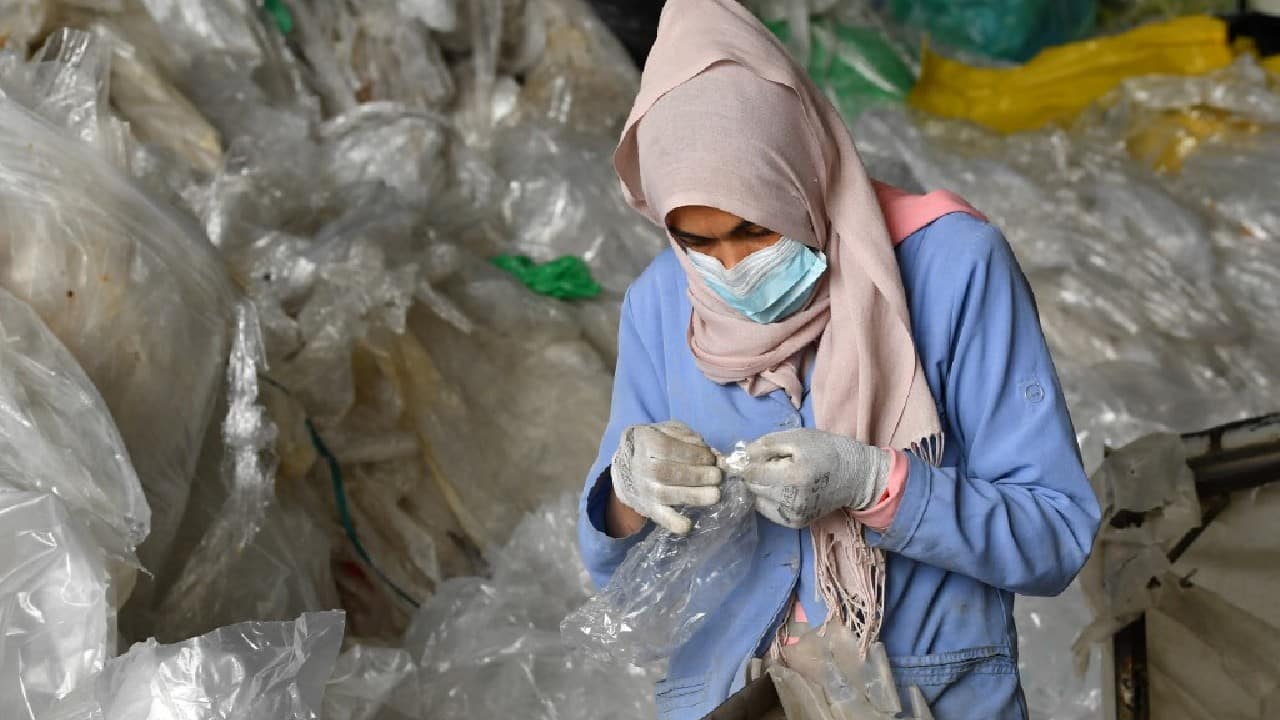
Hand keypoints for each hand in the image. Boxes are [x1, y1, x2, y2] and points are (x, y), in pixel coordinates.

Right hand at [611, 421, 722, 534]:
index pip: (667, 448)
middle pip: (668, 472)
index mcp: (645, 442)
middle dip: (698, 475)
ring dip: (695, 496)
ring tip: (715, 494)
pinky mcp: (649, 509)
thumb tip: (714, 455)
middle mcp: (641, 467)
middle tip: (717, 476)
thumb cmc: (654, 446)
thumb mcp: (667, 431)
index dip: (693, 454)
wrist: (626, 469)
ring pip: (667, 494)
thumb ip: (689, 438)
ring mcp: (644, 489)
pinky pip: (660, 518)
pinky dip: (674, 523)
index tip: (710, 458)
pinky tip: (688, 525)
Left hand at [740, 429, 889, 528]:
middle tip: (770, 463)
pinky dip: (769, 498)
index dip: (745, 463)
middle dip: (754, 474)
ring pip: (758, 500)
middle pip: (752, 487)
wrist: (855, 476)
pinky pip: (768, 510)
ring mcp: (794, 515)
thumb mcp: (797, 437)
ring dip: (761, 486)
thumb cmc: (826, 450)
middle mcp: (791, 501)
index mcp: (793, 477)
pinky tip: (784, 487)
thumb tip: (740, 455)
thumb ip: (765, 445)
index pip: (751, 474)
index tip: (749, 455)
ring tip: (779, 475)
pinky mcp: (795, 524)